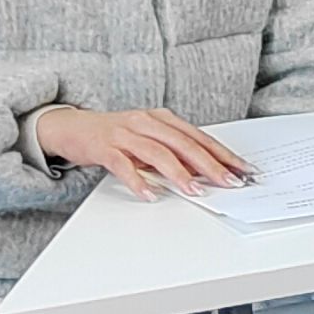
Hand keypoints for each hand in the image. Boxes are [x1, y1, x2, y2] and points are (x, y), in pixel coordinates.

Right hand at [36, 106, 250, 198]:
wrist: (70, 126)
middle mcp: (146, 122)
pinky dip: (138, 181)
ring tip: (195, 191)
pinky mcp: (103, 146)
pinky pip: (123, 165)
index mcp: (162, 118)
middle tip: (229, 182)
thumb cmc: (115, 136)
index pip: (199, 137)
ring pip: (158, 152)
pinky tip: (150, 194)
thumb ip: (173, 153)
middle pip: (184, 144)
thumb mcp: (148, 140)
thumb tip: (204, 173)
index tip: (243, 169)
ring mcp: (124, 133)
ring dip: (179, 174)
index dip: (223, 153)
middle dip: (210, 164)